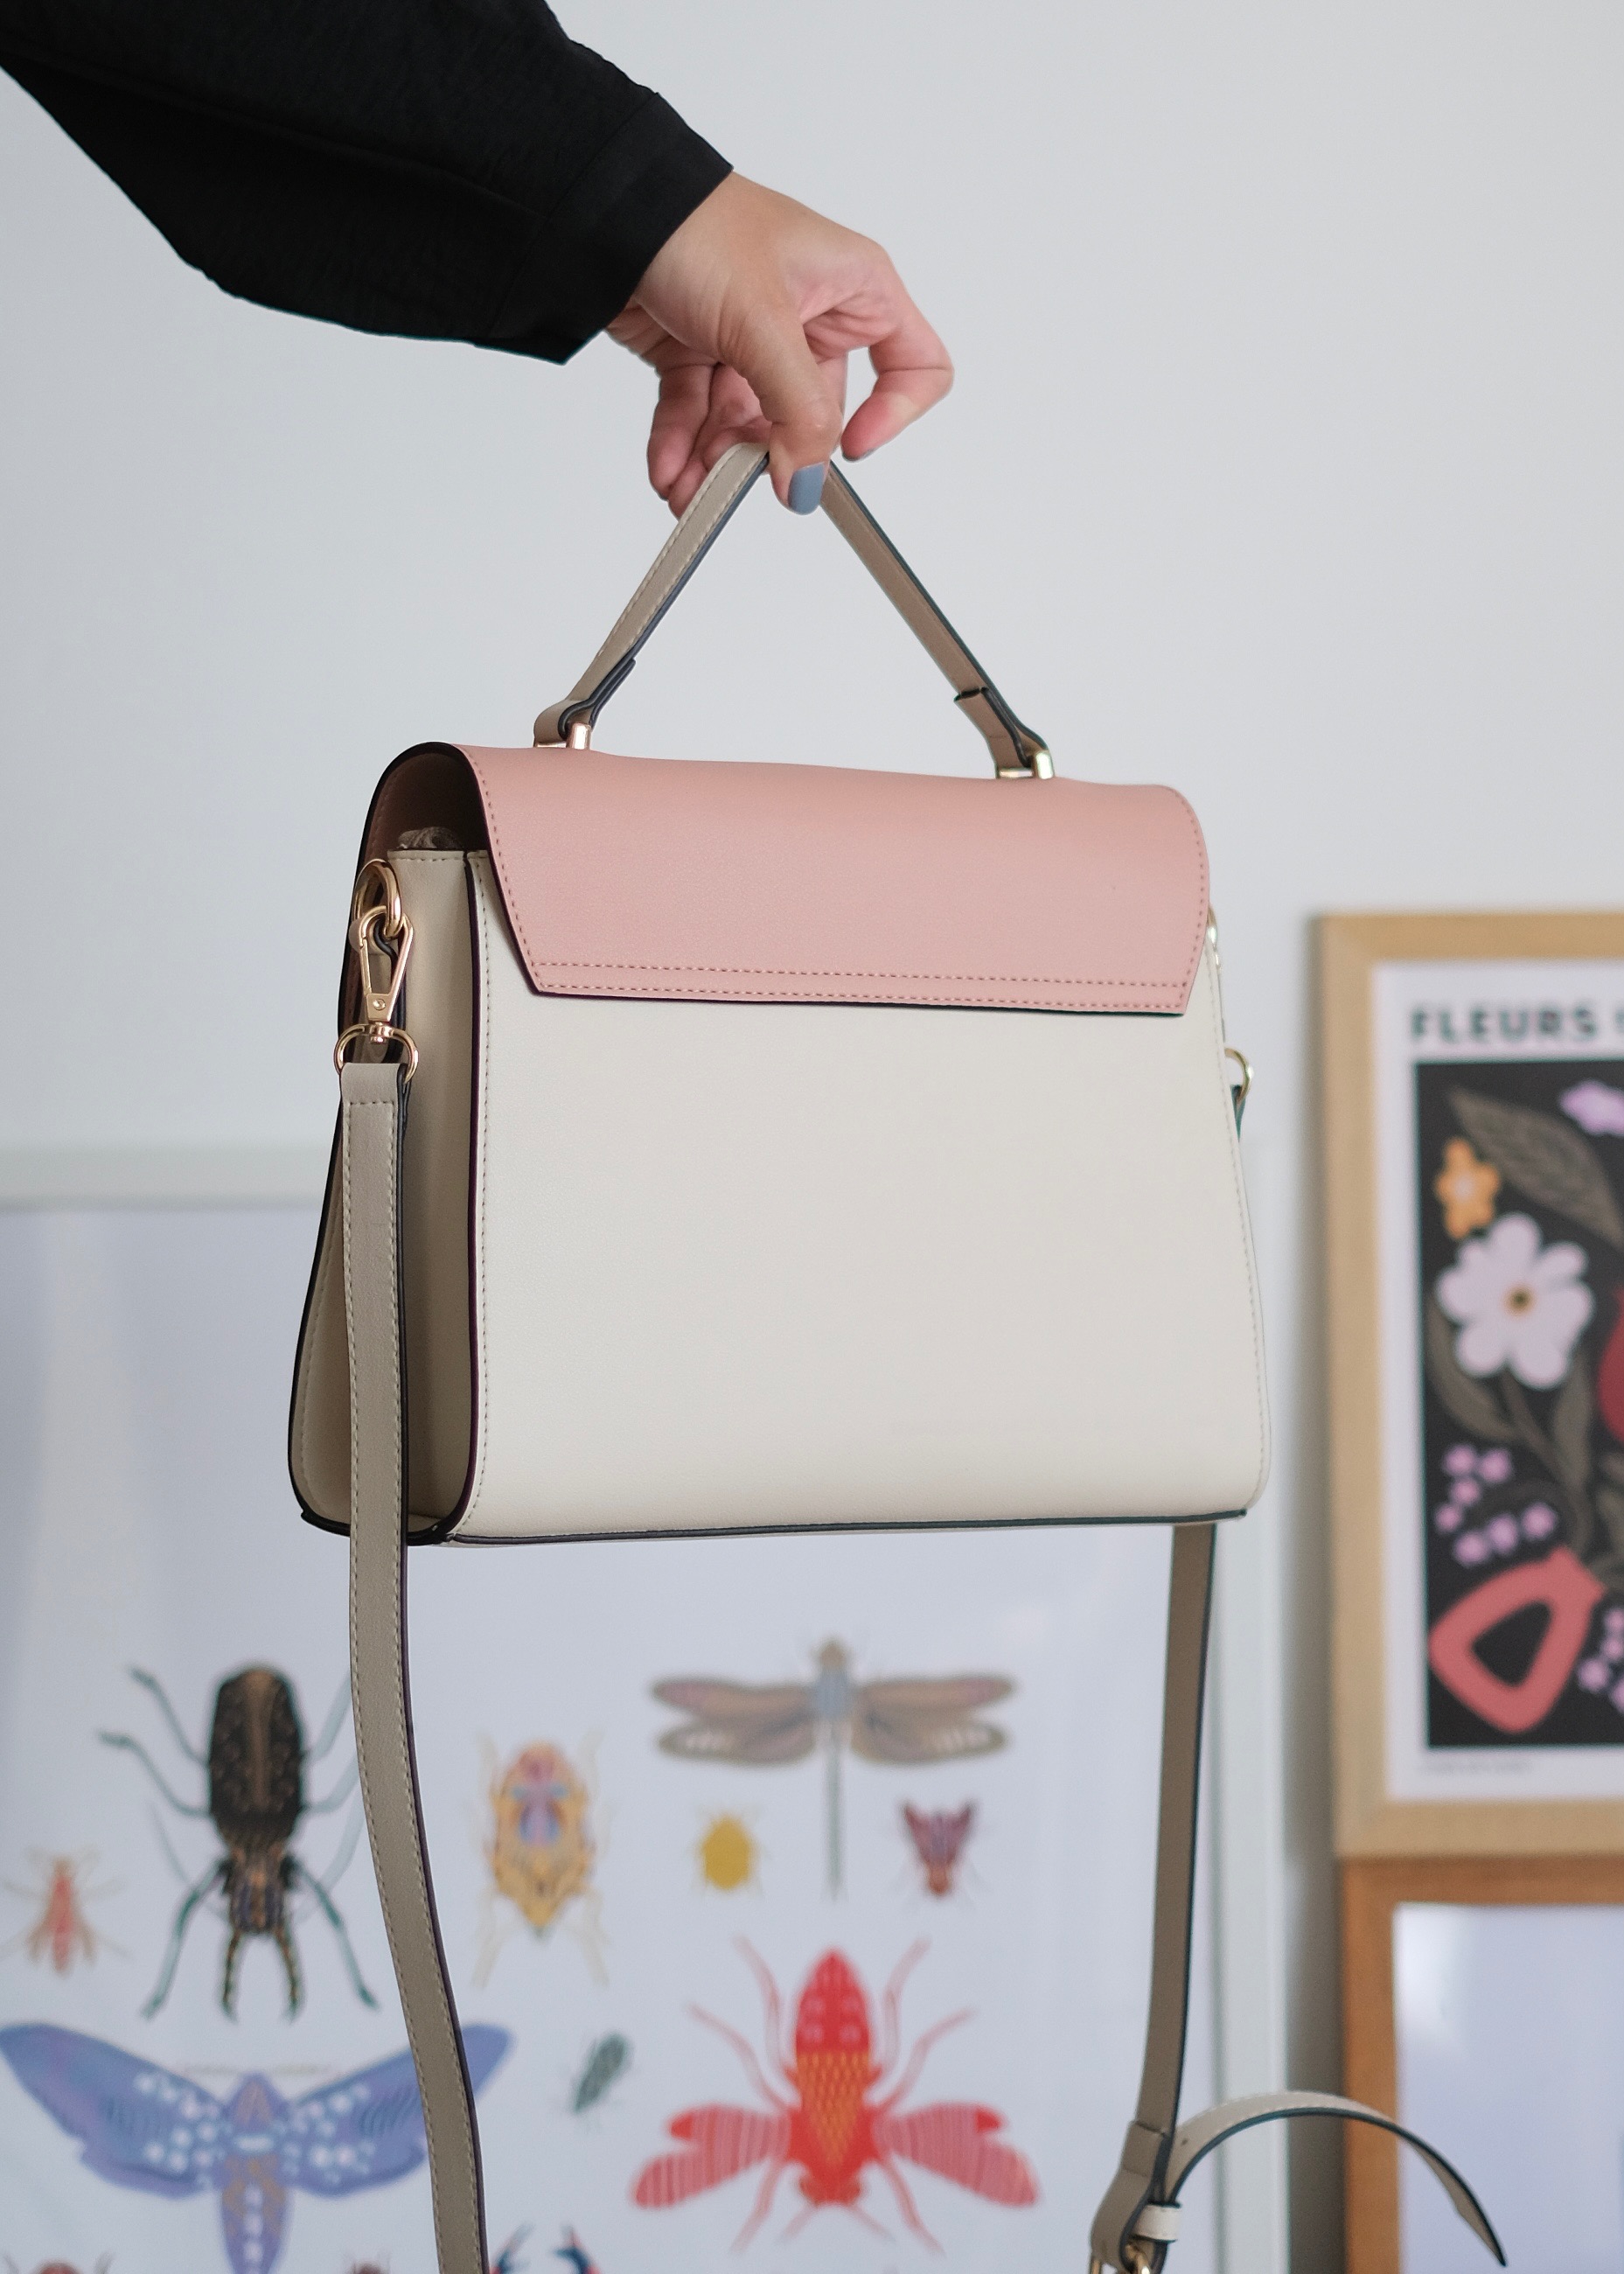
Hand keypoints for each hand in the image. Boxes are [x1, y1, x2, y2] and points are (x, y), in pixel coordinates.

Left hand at [609, 173, 952, 514]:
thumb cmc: (694, 225)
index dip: (894, 413)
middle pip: (812, 413)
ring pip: (750, 422)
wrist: (603, 207)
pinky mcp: (701, 350)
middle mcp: (811, 313)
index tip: (852, 448)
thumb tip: (807, 478)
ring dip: (716, 462)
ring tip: (686, 489)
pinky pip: (701, 413)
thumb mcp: (763, 322)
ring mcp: (754, 336)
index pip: (914, 364)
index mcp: (853, 287)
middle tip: (739, 484)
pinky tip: (668, 471)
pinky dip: (682, 446)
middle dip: (771, 452)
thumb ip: (797, 410)